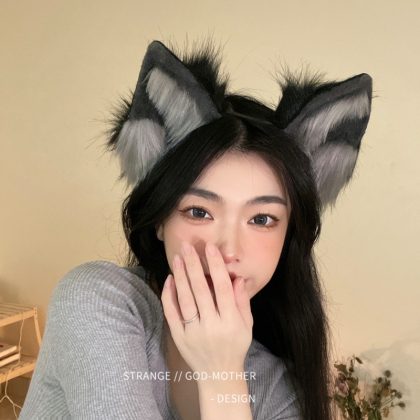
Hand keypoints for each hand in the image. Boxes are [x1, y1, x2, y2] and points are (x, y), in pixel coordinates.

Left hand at [161, 241, 252, 375]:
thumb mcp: (247, 325)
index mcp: (230, 322)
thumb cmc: (235, 346)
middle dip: (193, 265)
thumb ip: (242, 301)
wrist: (218, 375)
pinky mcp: (179, 337)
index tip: (210, 248)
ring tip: (177, 257)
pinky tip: (170, 279)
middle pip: (200, 290)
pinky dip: (169, 295)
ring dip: (180, 276)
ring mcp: (193, 333)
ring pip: (184, 299)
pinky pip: (171, 313)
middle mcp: (211, 327)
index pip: (222, 288)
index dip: (216, 266)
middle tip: (188, 247)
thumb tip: (237, 277)